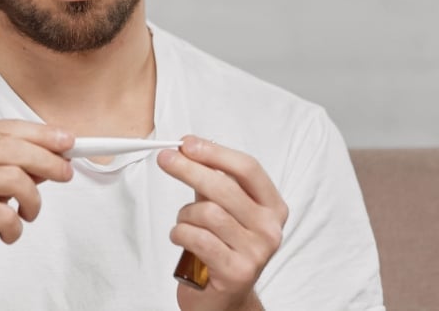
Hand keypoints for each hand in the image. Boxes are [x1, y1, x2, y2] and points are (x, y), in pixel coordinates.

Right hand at [0, 120, 73, 309]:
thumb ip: (12, 165)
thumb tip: (54, 152)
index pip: (6, 128)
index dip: (41, 133)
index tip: (67, 141)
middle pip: (14, 148)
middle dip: (49, 161)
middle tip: (66, 173)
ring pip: (16, 177)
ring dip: (33, 200)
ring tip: (27, 214)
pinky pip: (6, 213)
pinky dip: (16, 226)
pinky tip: (7, 233)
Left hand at [157, 137, 287, 310]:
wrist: (225, 299)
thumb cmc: (223, 248)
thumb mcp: (223, 209)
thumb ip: (211, 181)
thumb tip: (187, 148)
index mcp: (272, 207)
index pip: (247, 168)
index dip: (215, 152)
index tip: (187, 143)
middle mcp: (270, 228)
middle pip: (225, 186)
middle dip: (188, 169)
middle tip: (166, 159)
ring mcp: (256, 252)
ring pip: (208, 213)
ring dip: (185, 214)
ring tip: (183, 223)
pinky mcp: (236, 272)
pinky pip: (197, 238)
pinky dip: (180, 233)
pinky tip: (181, 238)